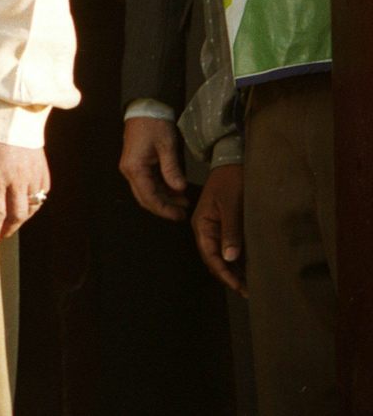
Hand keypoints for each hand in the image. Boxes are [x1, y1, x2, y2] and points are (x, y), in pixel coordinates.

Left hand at [0, 135, 49, 252]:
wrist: (1, 104)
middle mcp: (16, 177)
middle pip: (15, 216)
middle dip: (5, 231)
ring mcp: (32, 172)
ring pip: (31, 207)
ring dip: (19, 220)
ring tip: (6, 224)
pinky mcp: (42, 166)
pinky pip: (42, 194)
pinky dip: (33, 204)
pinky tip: (22, 206)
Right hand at [119, 116, 189, 220]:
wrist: (144, 108)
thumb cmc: (154, 125)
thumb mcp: (167, 146)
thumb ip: (172, 169)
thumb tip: (179, 189)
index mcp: (134, 168)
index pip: (148, 197)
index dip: (164, 209)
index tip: (179, 215)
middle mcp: (130, 171)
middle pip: (145, 198)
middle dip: (163, 208)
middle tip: (182, 214)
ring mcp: (132, 168)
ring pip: (146, 192)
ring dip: (164, 199)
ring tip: (183, 203)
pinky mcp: (137, 165)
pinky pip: (148, 183)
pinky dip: (162, 190)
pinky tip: (175, 191)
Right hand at [191, 164, 245, 294]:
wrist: (234, 161)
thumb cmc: (232, 182)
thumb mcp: (232, 205)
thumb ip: (231, 231)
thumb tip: (230, 258)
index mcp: (202, 224)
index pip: (210, 255)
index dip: (224, 273)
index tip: (239, 287)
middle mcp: (205, 229)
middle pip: (214, 259)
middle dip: (229, 276)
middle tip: (249, 292)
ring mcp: (215, 227)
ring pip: (221, 255)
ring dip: (234, 270)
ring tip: (251, 285)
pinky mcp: (225, 225)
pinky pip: (228, 247)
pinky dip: (238, 259)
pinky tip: (249, 268)